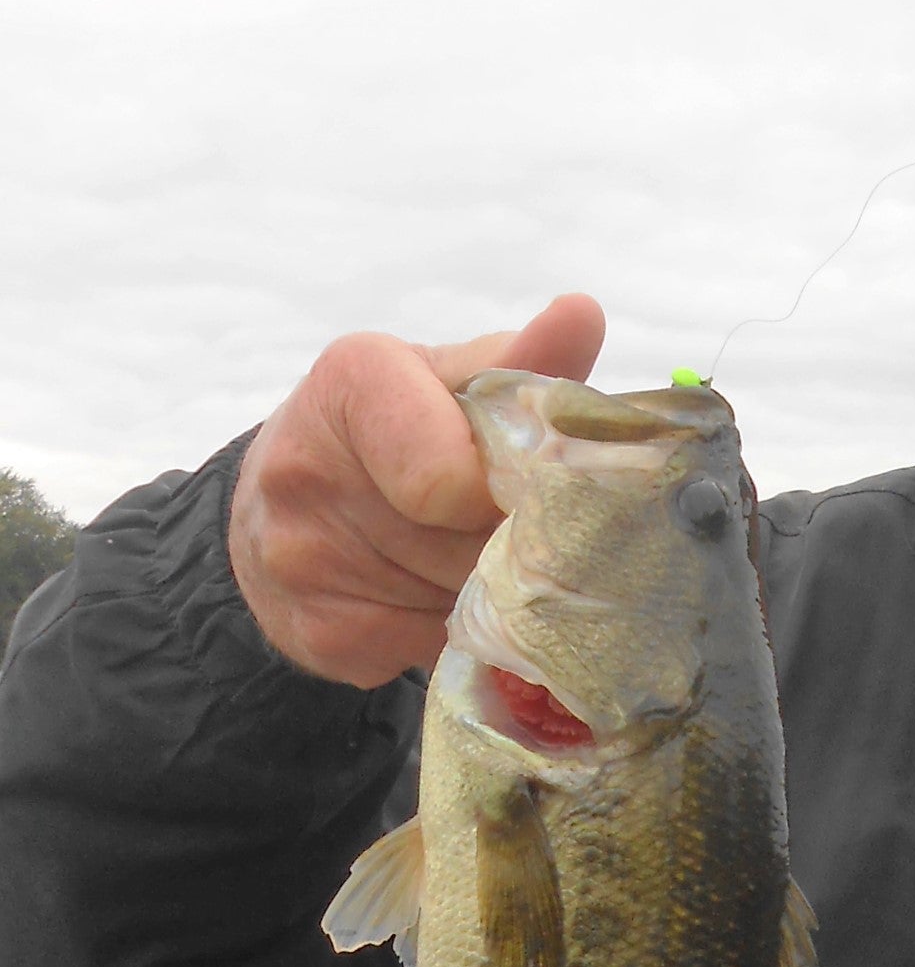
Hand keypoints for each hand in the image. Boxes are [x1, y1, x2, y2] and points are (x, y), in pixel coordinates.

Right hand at [228, 293, 606, 686]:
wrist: (280, 506)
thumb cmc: (400, 431)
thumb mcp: (454, 381)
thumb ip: (522, 362)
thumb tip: (583, 314)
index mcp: (352, 382)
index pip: (450, 478)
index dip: (503, 495)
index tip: (513, 487)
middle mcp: (305, 467)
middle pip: (464, 549)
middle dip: (504, 548)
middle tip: (502, 529)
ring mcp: (299, 558)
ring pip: (452, 607)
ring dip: (483, 595)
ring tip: (464, 560)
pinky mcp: (310, 633)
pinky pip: (425, 651)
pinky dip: (446, 633)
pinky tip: (428, 598)